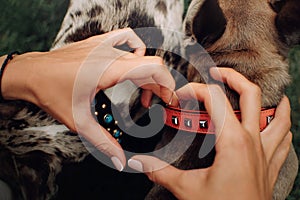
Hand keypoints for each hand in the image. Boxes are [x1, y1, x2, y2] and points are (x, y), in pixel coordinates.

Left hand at [1, 28, 177, 170]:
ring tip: (145, 93)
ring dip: (148, 75)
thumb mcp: (79, 121)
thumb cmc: (50, 90)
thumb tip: (120, 159)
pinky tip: (134, 60)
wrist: (31, 72)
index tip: (171, 100)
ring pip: (141, 56)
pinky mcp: (99, 44)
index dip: (168, 85)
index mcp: (110, 69)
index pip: (154, 69)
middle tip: (160, 104)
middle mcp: (111, 54)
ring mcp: (105, 46)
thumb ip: (102, 142)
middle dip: (161, 86)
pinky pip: (126, 38)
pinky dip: (137, 49)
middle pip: (151, 65)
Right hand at [128, 68, 291, 198]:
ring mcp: (265, 152)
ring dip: (267, 97)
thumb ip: (161, 171)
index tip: (181, 96)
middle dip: (232, 77)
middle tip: (217, 72)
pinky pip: (284, 138)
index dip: (195, 90)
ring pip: (276, 115)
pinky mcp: (270, 165)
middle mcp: (253, 141)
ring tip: (253, 89)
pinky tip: (279, 118)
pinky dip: (283, 124)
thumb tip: (141, 163)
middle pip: (250, 95)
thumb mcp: (187, 188)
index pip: (214, 99)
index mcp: (232, 141)